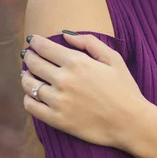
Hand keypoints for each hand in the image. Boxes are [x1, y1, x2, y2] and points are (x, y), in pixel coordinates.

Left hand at [21, 32, 147, 150]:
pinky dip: (28, 98)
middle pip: (33, 63)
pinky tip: (32, 95)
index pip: (44, 48)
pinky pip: (31, 106)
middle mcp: (64, 80)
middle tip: (27, 55)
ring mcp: (58, 101)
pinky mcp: (57, 120)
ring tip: (28, 74)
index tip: (32, 40)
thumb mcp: (112, 58)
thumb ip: (88, 42)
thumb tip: (65, 34)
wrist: (130, 122)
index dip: (35, 42)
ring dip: (26, 76)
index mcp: (77, 62)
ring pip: (29, 85)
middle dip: (28, 56)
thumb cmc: (124, 88)